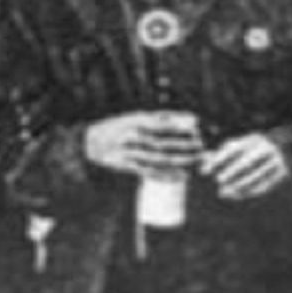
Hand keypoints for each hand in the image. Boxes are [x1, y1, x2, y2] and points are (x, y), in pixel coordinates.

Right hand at [82, 110, 204, 179]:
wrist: (90, 143)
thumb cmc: (119, 127)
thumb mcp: (137, 117)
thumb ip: (163, 117)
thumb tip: (192, 117)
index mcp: (135, 121)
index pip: (161, 124)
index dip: (180, 127)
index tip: (196, 129)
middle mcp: (132, 137)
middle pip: (163, 142)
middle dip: (184, 145)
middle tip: (202, 146)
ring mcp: (129, 153)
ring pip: (159, 158)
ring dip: (180, 160)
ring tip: (197, 160)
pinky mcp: (127, 167)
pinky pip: (150, 172)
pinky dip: (167, 174)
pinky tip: (182, 175)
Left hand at [202, 132, 290, 201]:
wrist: (287, 148)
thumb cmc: (253, 148)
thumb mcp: (239, 145)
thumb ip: (222, 153)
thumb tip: (203, 163)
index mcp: (253, 139)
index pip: (234, 148)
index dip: (218, 159)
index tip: (205, 170)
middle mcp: (266, 148)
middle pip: (247, 161)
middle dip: (231, 171)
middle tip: (218, 180)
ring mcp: (276, 161)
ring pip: (256, 175)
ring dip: (238, 185)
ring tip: (223, 192)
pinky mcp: (282, 173)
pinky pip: (264, 185)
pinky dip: (249, 192)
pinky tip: (236, 195)